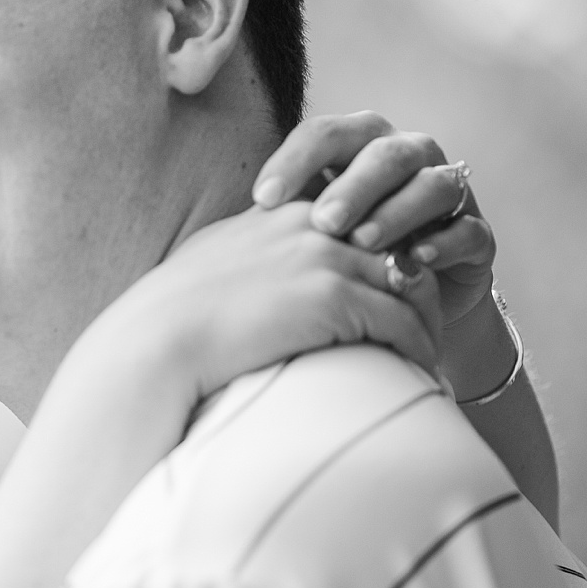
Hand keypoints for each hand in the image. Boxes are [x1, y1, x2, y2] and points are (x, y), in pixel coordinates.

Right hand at [80, 202, 440, 407]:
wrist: (158, 338)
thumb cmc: (172, 315)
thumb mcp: (212, 260)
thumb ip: (246, 250)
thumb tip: (256, 273)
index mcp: (286, 214)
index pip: (363, 226)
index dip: (382, 263)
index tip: (389, 299)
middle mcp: (313, 226)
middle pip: (397, 250)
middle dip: (416, 292)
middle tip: (425, 333)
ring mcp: (326, 258)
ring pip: (411, 287)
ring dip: (425, 324)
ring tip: (428, 358)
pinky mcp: (335, 298)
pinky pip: (403, 323)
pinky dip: (418, 350)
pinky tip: (417, 374)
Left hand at [251, 111, 492, 331]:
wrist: (400, 305)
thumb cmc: (336, 259)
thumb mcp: (304, 236)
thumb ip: (280, 219)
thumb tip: (227, 227)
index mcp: (358, 146)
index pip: (326, 134)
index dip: (295, 160)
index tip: (261, 200)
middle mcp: (407, 157)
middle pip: (384, 153)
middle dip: (352, 185)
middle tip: (320, 222)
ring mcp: (448, 192)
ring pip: (432, 185)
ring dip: (396, 212)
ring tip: (362, 242)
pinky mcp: (477, 234)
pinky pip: (468, 229)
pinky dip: (443, 242)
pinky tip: (414, 260)